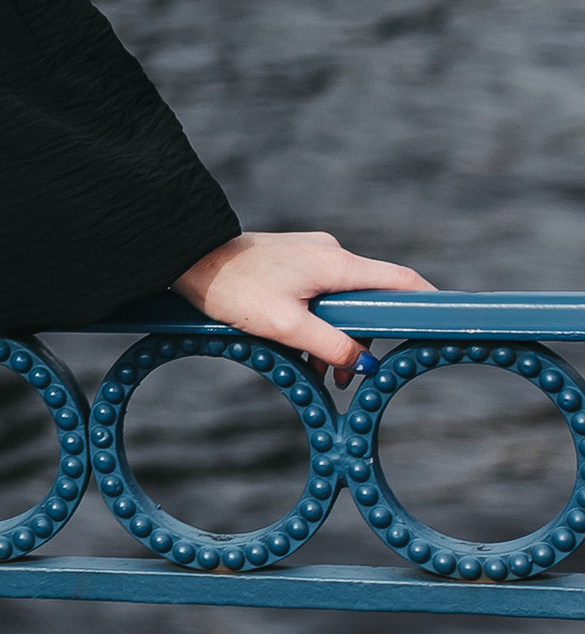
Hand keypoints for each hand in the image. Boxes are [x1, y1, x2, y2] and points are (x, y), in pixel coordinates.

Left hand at [171, 230, 432, 379]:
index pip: (401, 281)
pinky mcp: (294, 260)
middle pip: (371, 300)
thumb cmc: (235, 290)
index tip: (443, 325)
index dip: (427, 303)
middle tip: (343, 379)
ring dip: (335, 337)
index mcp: (337, 264)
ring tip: (313, 372)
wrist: (190, 257)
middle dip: (363, 341)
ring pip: (343, 302)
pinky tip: (297, 350)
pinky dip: (317, 323)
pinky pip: (321, 295)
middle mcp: (331, 253)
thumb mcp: (285, 327)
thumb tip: (367, 366)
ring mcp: (312, 254)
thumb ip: (330, 346)